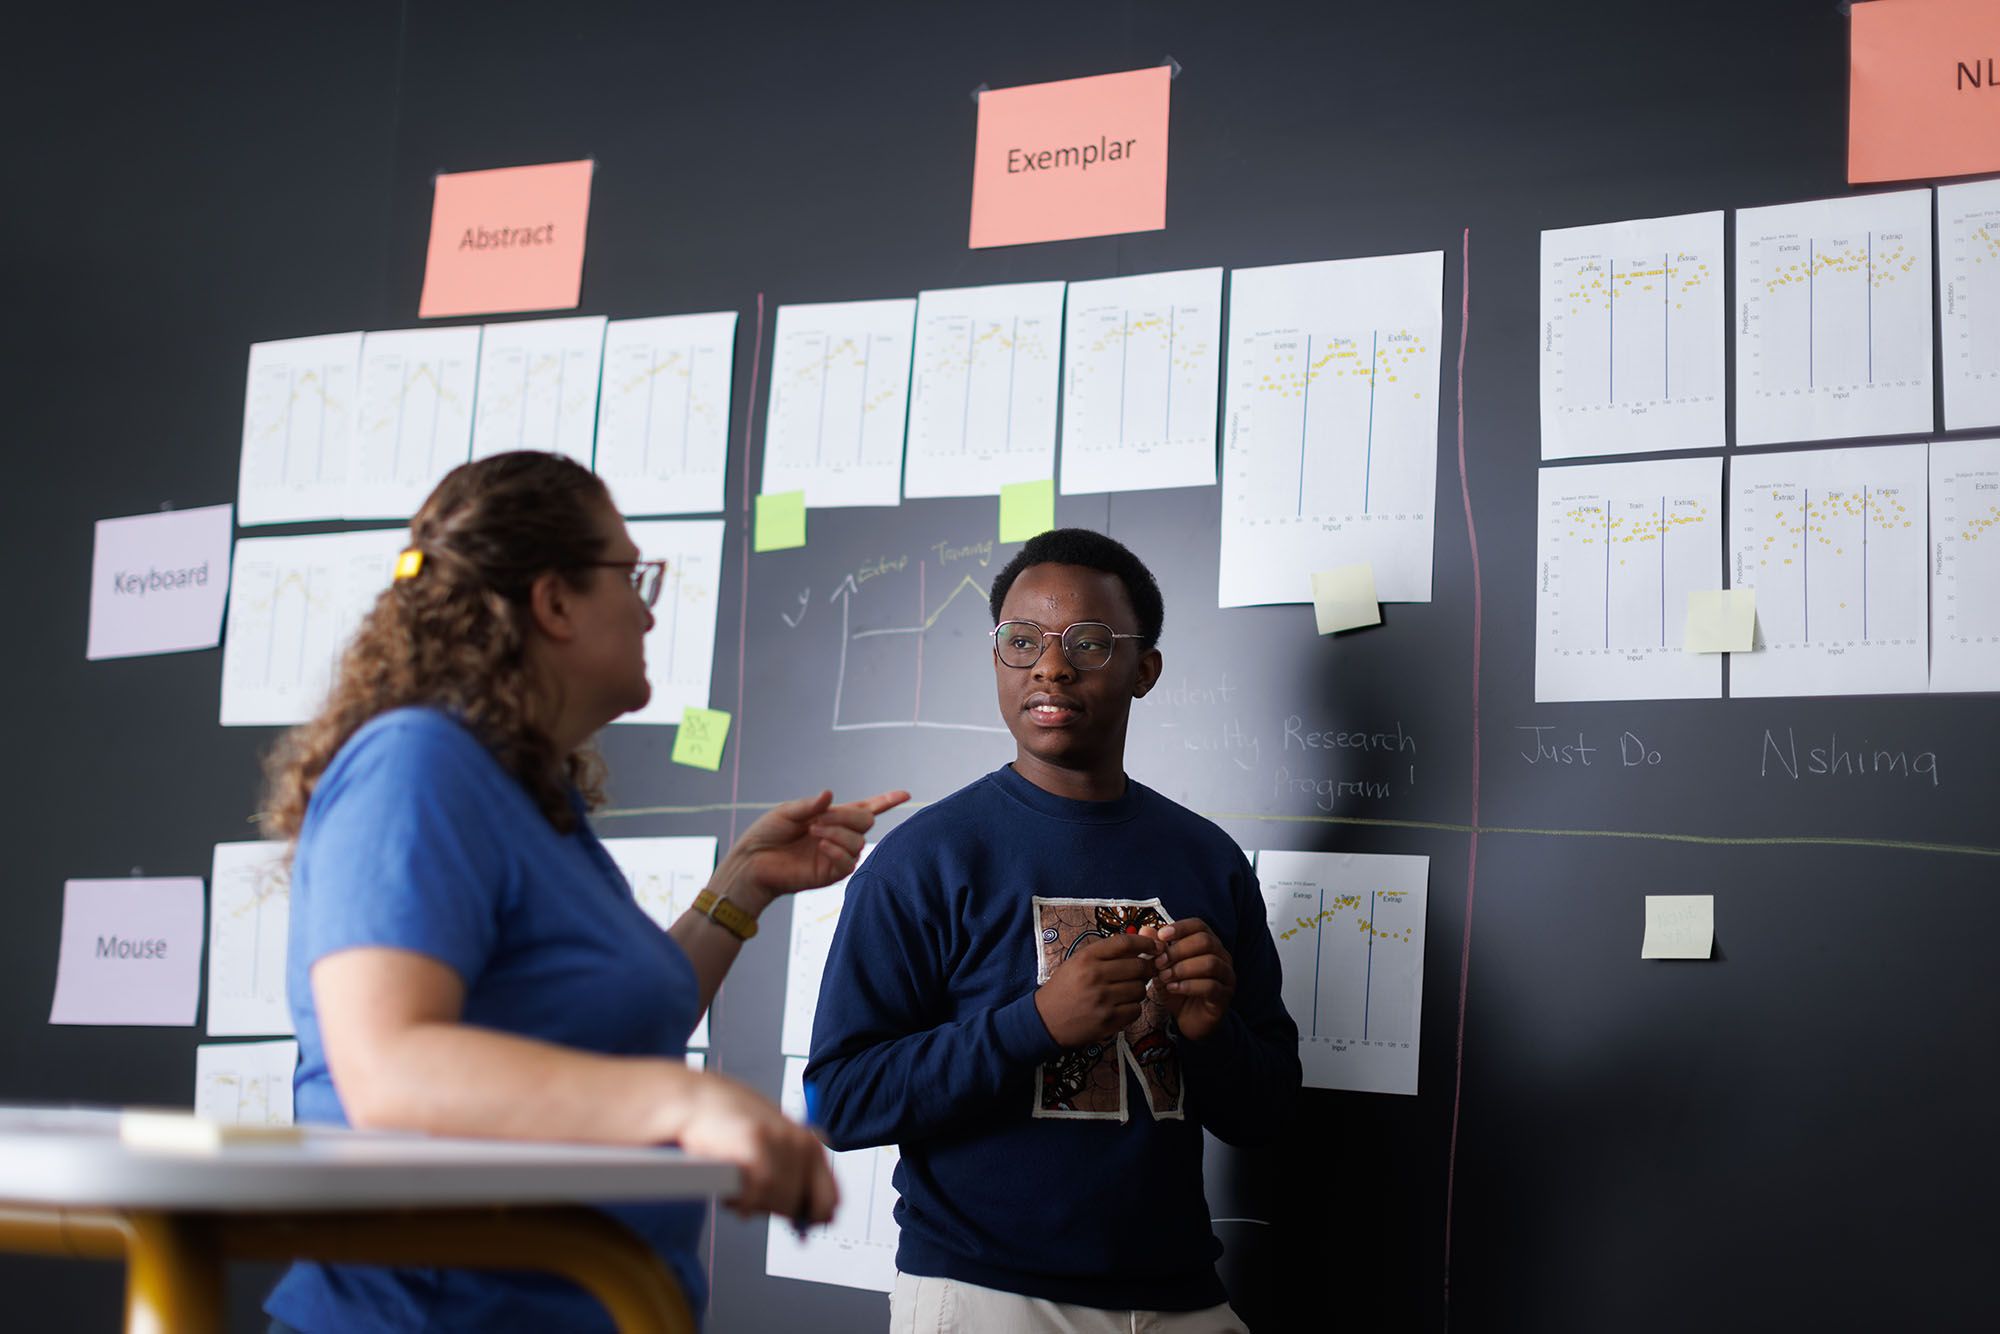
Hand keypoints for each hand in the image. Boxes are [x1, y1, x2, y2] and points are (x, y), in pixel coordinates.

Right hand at [671, 1068, 839, 1225]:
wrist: (702, 1101)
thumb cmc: (736, 1126)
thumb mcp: (774, 1149)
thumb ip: (796, 1179)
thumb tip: (815, 1219)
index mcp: (812, 1145)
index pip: (830, 1199)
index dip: (814, 1219)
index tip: (799, 1226)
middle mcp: (802, 1142)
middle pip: (800, 1203)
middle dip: (775, 1210)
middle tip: (755, 1201)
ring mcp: (780, 1140)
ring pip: (779, 1198)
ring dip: (756, 1205)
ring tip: (740, 1192)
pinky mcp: (755, 1142)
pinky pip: (758, 1192)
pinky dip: (744, 1202)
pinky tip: (733, 1197)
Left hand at [717, 788, 909, 910]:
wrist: (752, 863)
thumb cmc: (767, 835)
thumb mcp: (787, 812)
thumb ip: (811, 805)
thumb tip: (830, 795)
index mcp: (831, 818)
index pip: (866, 809)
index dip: (886, 801)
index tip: (905, 794)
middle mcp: (838, 836)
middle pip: (866, 822)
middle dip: (847, 817)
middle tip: (818, 819)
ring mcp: (836, 856)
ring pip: (859, 841)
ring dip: (838, 833)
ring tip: (813, 832)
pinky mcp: (831, 874)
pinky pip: (849, 862)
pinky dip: (838, 850)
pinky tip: (821, 847)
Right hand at [1033, 932, 1154, 1047]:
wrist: (1045, 1020)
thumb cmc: (1064, 988)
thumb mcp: (1078, 962)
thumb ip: (1105, 953)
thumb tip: (1140, 946)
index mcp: (1087, 958)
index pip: (1125, 943)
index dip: (1145, 943)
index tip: (1155, 946)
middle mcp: (1095, 976)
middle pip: (1139, 966)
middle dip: (1147, 968)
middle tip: (1146, 971)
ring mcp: (1103, 999)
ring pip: (1140, 989)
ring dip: (1139, 989)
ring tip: (1127, 991)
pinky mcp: (1108, 1020)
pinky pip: (1136, 1010)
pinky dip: (1133, 1008)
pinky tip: (1122, 1006)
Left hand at [1139, 918, 1235, 1041]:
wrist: (1189, 1020)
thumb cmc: (1178, 989)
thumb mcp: (1163, 968)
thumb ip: (1156, 949)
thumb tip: (1145, 930)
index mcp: (1208, 944)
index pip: (1199, 925)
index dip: (1180, 927)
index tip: (1161, 936)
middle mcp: (1222, 957)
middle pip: (1205, 941)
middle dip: (1178, 950)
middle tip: (1159, 962)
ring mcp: (1226, 976)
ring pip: (1210, 963)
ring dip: (1182, 968)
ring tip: (1164, 977)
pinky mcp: (1224, 996)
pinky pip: (1210, 986)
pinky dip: (1188, 985)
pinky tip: (1172, 988)